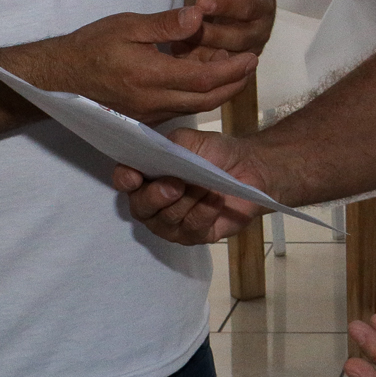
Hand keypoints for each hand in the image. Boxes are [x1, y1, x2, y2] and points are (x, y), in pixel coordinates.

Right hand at [0, 5, 255, 124]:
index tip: (252, 56)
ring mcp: (149, 113)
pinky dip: (201, 95)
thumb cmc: (92, 45)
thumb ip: (166, 24)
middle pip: (207, 99)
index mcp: (150, 76)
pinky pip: (181, 108)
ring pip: (196, 107)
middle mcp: (152, 101)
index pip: (204, 78)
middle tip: (251, 64)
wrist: (61, 75)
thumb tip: (200, 16)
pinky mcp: (144, 117)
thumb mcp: (128, 25)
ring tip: (235, 68)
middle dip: (234, 83)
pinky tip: (206, 77)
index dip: (232, 70)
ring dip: (220, 91)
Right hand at [113, 127, 273, 244]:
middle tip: (177, 185)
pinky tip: (217, 199)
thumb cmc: (216, 152)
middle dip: (157, 197)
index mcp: (147, 177)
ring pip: (167, 220)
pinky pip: (192, 229)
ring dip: (189, 201)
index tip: (135, 177)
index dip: (125, 179)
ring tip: (207, 186)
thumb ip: (171, 145)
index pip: (125, 180)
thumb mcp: (191, 140)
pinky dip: (205, 212)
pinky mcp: (195, 235)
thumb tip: (157, 156)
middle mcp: (153, 204)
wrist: (250, 167)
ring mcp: (172, 223)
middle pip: (141, 208)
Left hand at [185, 0, 274, 58]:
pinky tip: (178, 56)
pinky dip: (199, 65)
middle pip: (239, 38)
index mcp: (262, 6)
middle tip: (185, 29)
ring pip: (228, 58)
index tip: (201, 0)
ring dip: (204, 52)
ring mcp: (248, 51)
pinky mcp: (236, 66)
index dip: (225, 5)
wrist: (242, 8)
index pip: (247, 8)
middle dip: (212, 33)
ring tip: (177, 44)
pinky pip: (219, 70)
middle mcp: (260, 31)